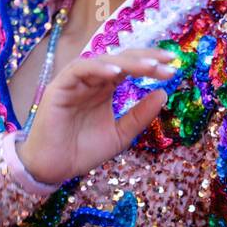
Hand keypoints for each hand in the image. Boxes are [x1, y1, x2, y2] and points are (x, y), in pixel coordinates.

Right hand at [14, 47, 178, 186]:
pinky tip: (117, 73)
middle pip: (120, 59)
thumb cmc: (83, 151)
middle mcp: (91, 80)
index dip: (151, 64)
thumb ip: (140, 116)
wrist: (53, 168)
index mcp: (105, 88)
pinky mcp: (60, 86)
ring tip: (150, 67)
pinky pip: (80, 69)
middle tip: (168, 62)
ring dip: (128, 61)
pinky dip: (98, 68)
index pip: (130, 67)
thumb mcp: (120, 135)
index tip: (173, 67)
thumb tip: (164, 94)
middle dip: (145, 58)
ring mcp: (75, 81)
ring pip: (103, 60)